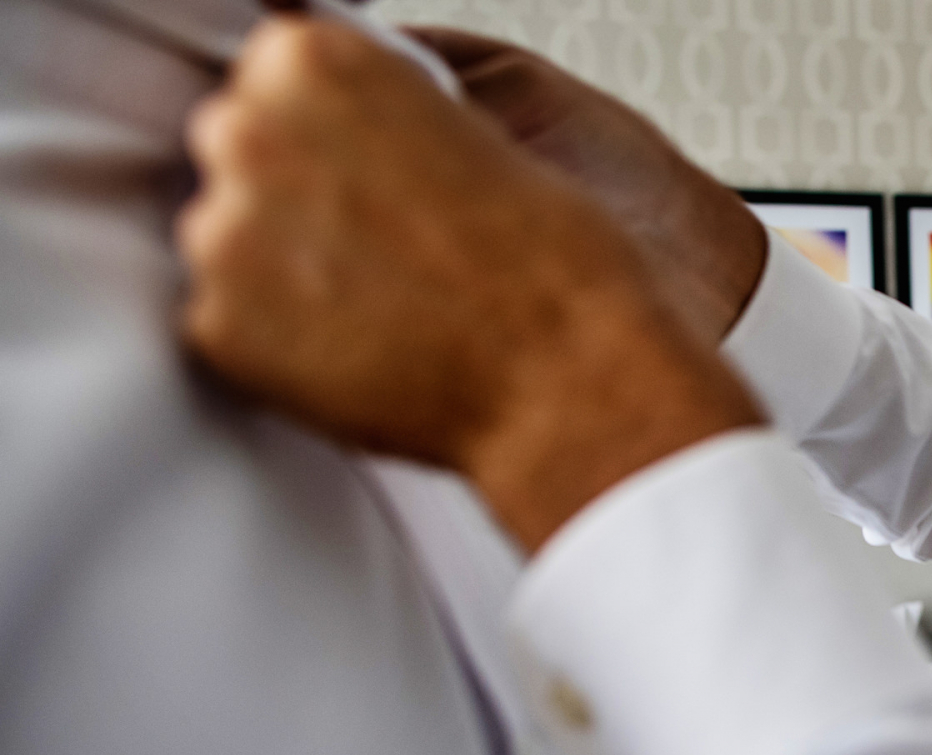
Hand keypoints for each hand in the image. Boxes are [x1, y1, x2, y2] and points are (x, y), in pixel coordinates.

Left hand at [178, 17, 761, 550]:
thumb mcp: (487, 110)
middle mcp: (251, 135)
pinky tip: (366, 346)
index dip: (330, 127)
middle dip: (299, 190)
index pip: (273, 71)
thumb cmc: (557, 260)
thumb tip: (340, 112)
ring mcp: (226, 237)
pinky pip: (231, 324)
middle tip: (388, 240)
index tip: (368, 167)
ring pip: (228, 237)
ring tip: (387, 302)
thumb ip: (387, 99)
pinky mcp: (221, 332)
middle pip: (239, 147)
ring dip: (288, 268)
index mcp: (314, 61)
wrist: (574, 380)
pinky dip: (287, 342)